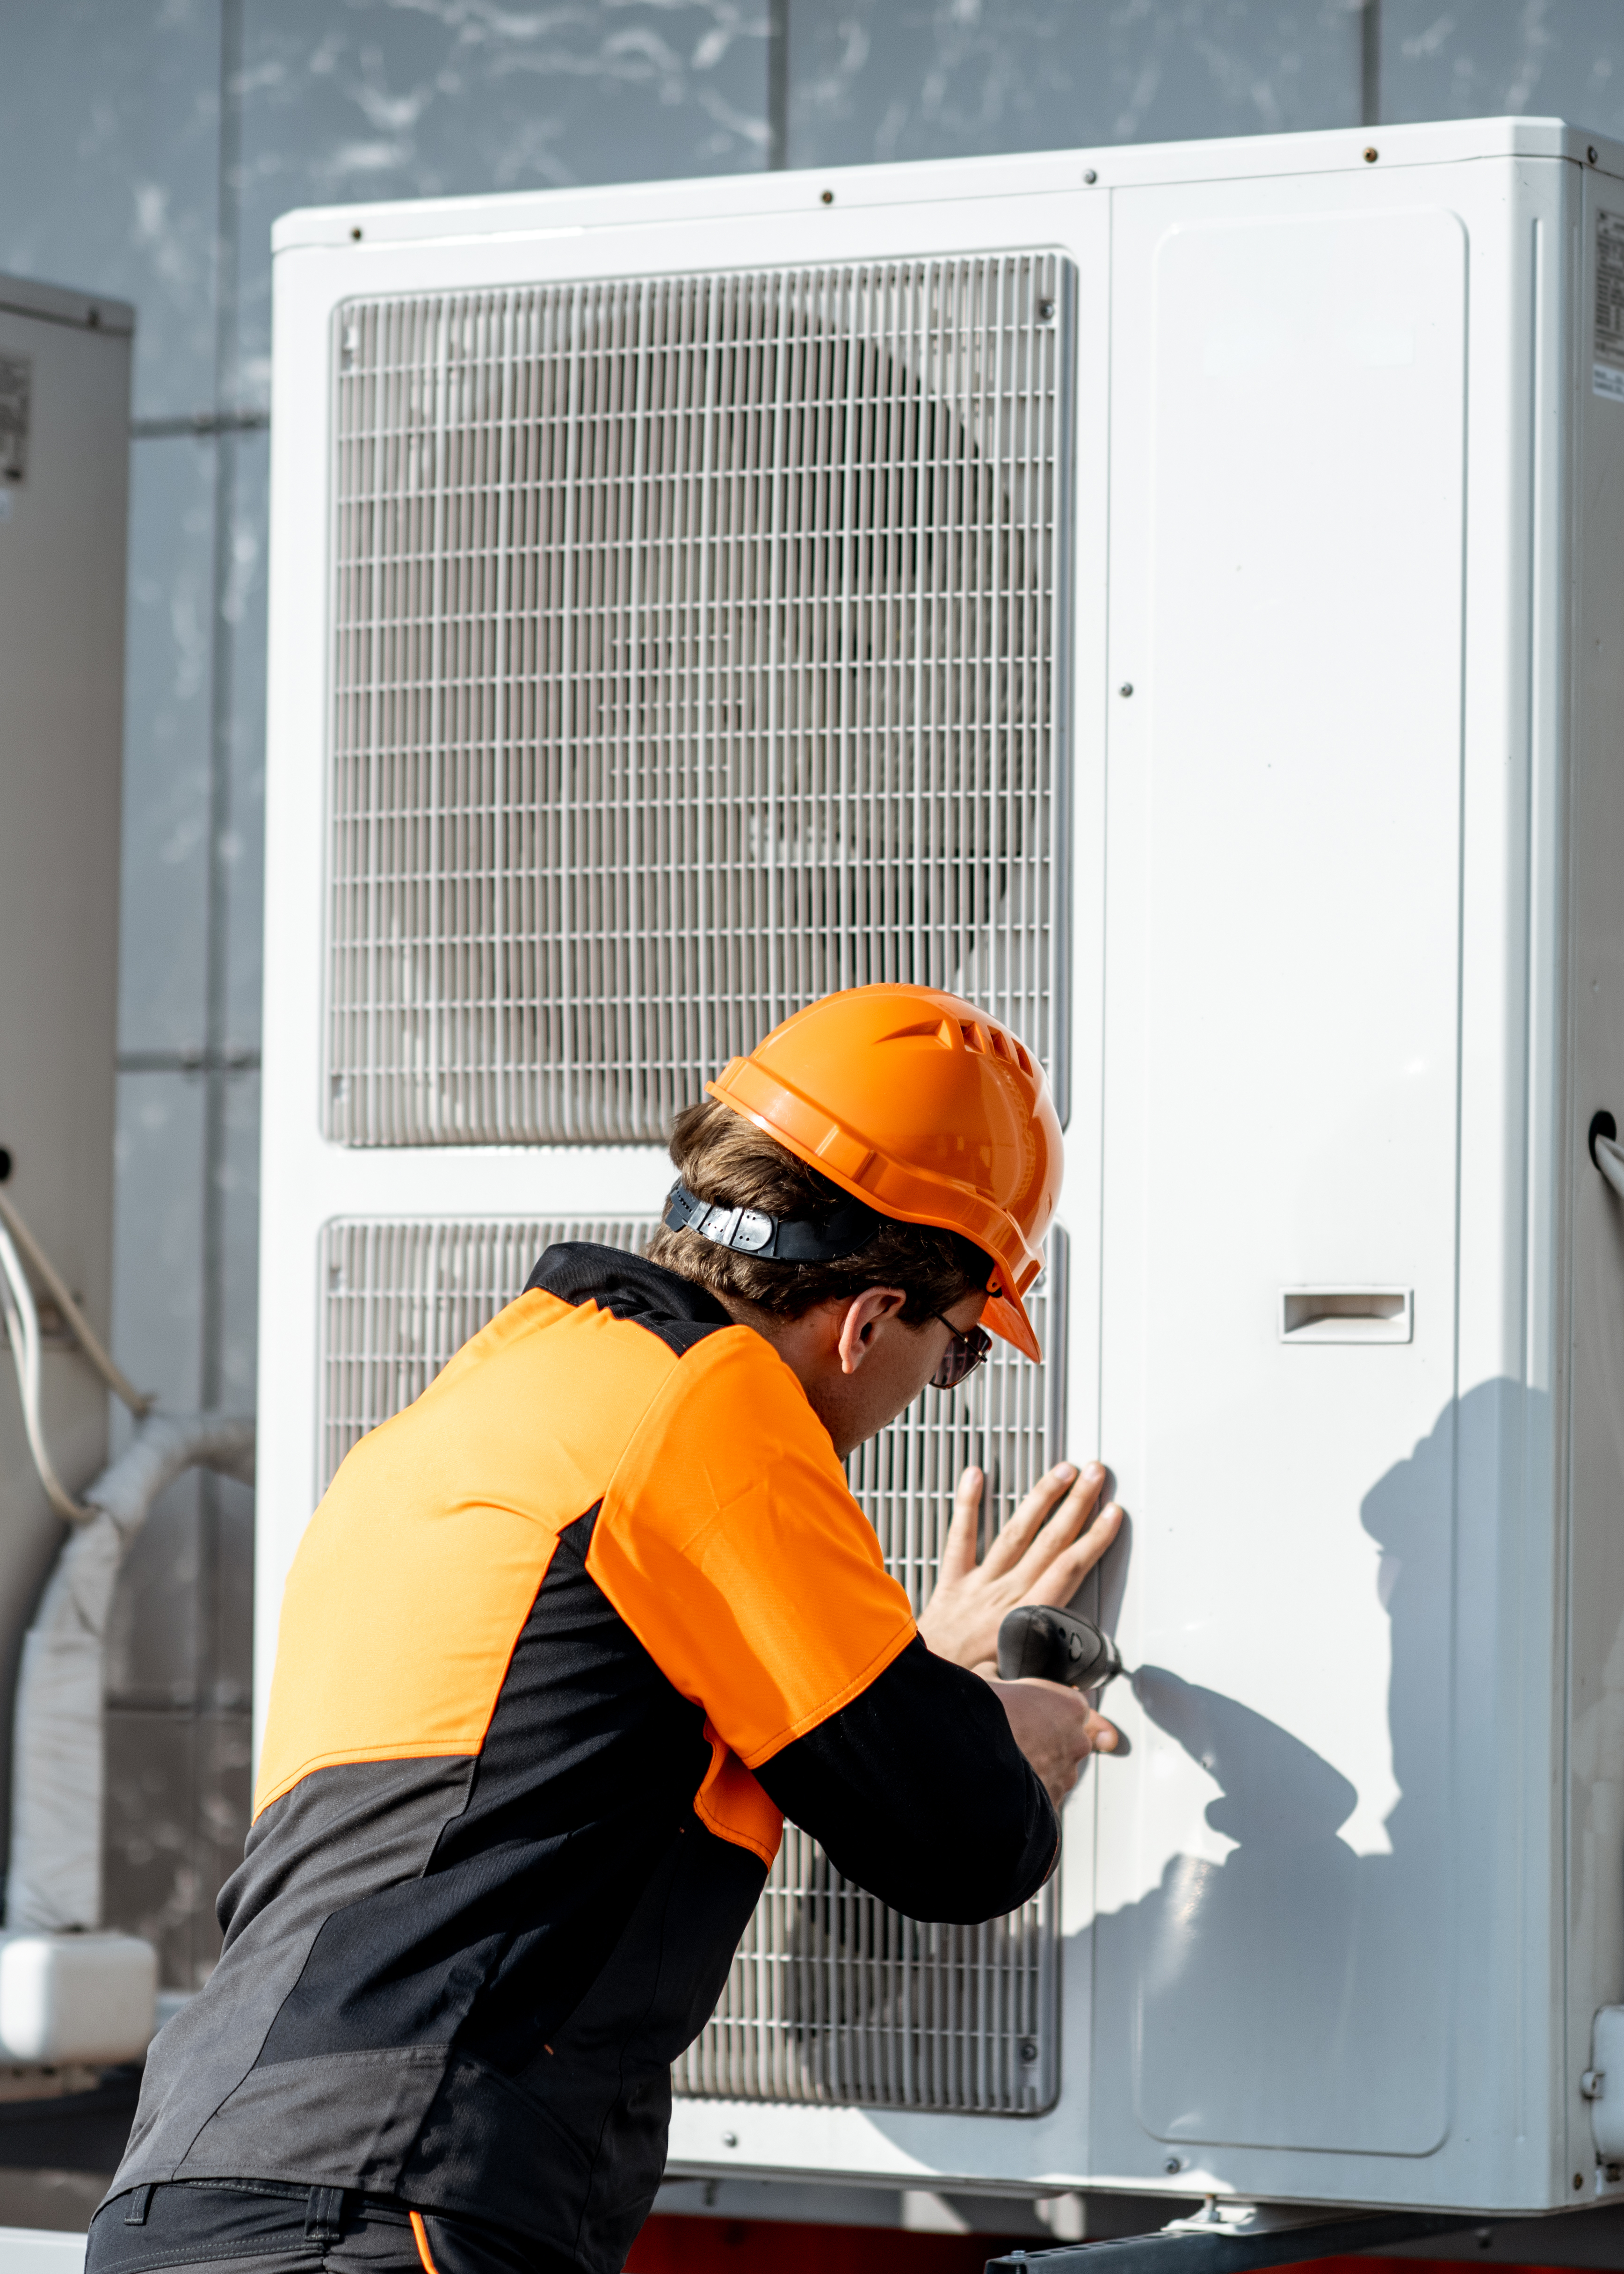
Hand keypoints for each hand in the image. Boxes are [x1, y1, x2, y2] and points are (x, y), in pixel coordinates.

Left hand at [918, 1460, 1122, 1674]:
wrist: (914, 1685)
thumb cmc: (962, 1687)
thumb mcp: (1015, 1691)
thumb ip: (1047, 1684)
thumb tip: (1077, 1693)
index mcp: (1022, 1619)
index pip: (1067, 1570)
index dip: (1093, 1540)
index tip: (1111, 1516)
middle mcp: (1003, 1595)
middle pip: (1049, 1541)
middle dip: (1076, 1504)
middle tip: (1095, 1475)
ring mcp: (977, 1584)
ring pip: (1016, 1533)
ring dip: (1041, 1498)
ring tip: (1061, 1471)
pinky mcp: (951, 1581)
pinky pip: (960, 1538)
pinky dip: (967, 1505)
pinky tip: (975, 1476)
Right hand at [986, 1677, 1117, 1810]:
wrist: (972, 1760)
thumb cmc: (985, 1716)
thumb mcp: (987, 1677)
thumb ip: (999, 1672)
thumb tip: (994, 1671)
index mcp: (1070, 1705)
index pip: (1071, 1704)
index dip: (1048, 1708)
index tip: (1029, 1712)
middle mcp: (1078, 1741)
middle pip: (1067, 1739)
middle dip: (1045, 1740)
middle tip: (1014, 1737)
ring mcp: (1067, 1774)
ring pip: (1057, 1769)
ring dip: (1039, 1767)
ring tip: (1007, 1763)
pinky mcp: (1054, 1802)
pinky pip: (1045, 1794)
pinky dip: (1031, 1792)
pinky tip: (1007, 1784)